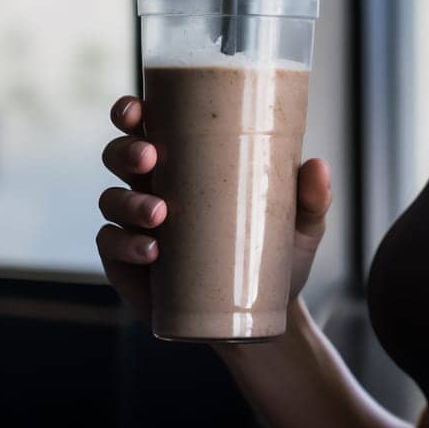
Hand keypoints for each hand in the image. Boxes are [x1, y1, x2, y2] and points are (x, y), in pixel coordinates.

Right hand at [96, 94, 333, 326]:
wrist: (264, 319)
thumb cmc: (277, 256)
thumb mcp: (300, 226)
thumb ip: (312, 198)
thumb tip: (317, 166)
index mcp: (186, 163)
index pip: (146, 125)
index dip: (130, 111)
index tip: (138, 109)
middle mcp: (154, 188)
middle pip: (118, 156)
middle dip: (126, 150)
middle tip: (150, 158)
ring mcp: (137, 228)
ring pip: (111, 200)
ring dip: (127, 201)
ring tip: (160, 215)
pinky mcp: (130, 266)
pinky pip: (110, 247)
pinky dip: (124, 245)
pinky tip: (151, 252)